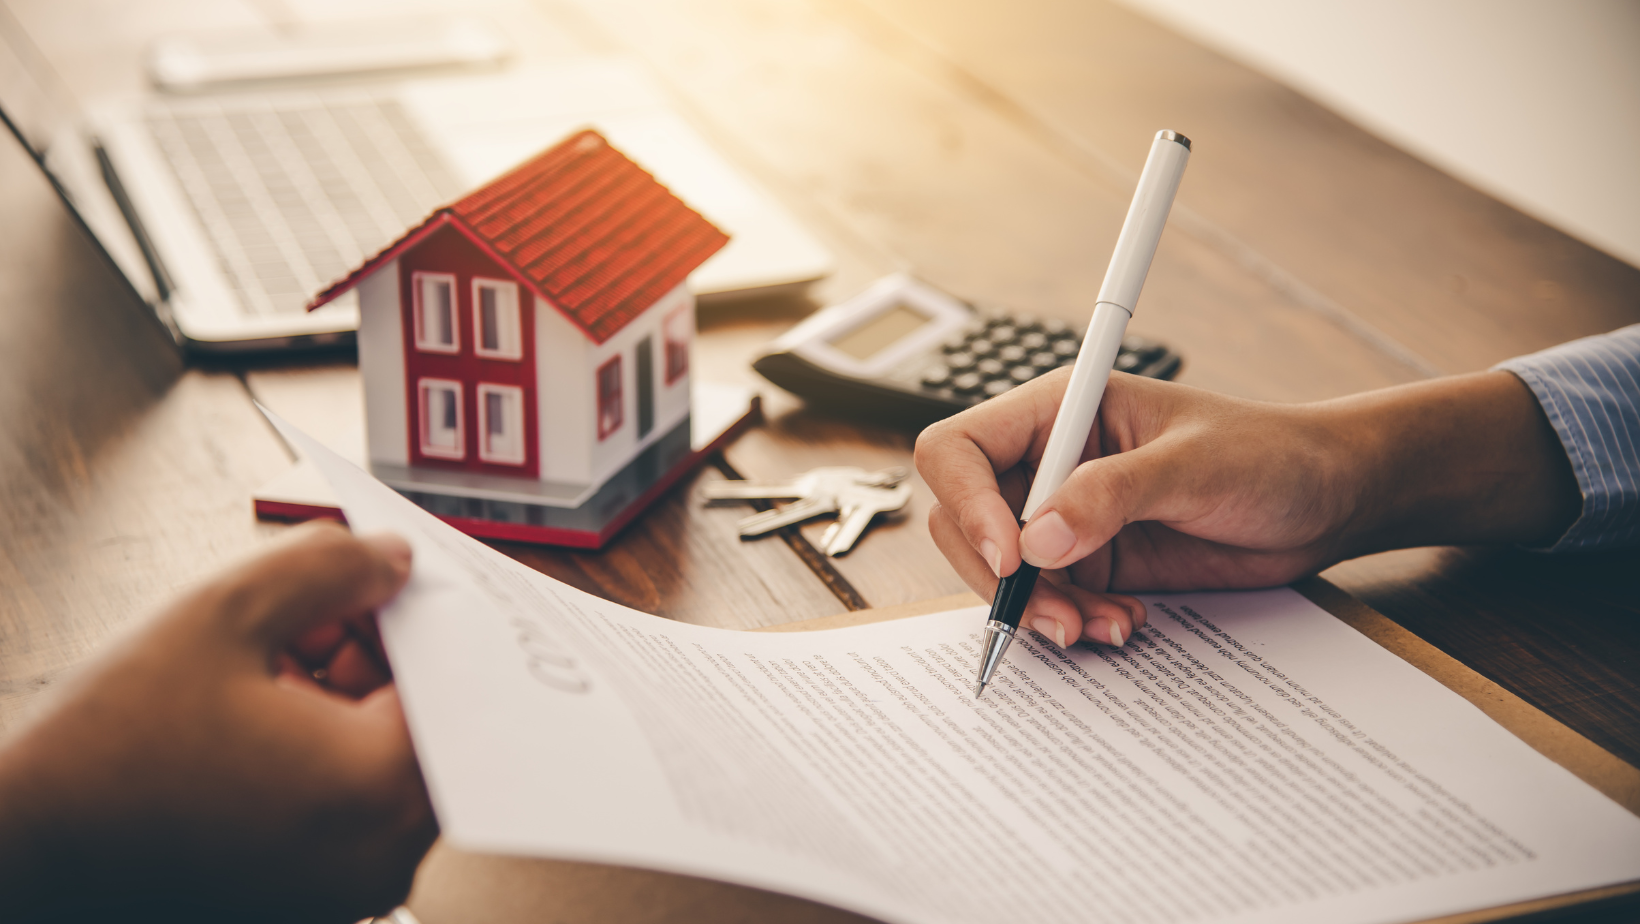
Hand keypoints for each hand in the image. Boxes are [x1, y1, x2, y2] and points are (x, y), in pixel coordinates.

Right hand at [0, 521, 436, 922]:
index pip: (453, 678)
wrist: (20, 861)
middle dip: (377, 653)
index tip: (378, 579)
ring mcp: (351, 888)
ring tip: (267, 665)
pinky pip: (351, 806)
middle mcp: (385, 856)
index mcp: (381, 788)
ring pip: (385, 761)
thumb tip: (395, 559)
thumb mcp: (221, 613)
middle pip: (425, 722)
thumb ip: (328, 567)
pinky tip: (254, 716)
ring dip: (346, 699)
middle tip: (311, 614)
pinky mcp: (313, 900)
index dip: (414, 616)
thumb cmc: (107, 751)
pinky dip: (322, 751)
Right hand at [915, 368, 1577, 651]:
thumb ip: (1114, 493)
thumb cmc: (1272, 455)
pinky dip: (1069, 623)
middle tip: (1057, 611)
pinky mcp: (1088, 564)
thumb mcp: (1196, 465)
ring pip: (999, 574)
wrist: (1325, 503)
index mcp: (1058, 412)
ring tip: (1102, 625)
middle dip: (1000, 576)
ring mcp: (1063, 519)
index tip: (1010, 554)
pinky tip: (1121, 623)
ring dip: (1038, 609)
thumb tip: (1037, 537)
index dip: (966, 502)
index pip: (960, 448)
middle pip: (963, 521)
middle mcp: (1047, 464)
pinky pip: (1045, 603)